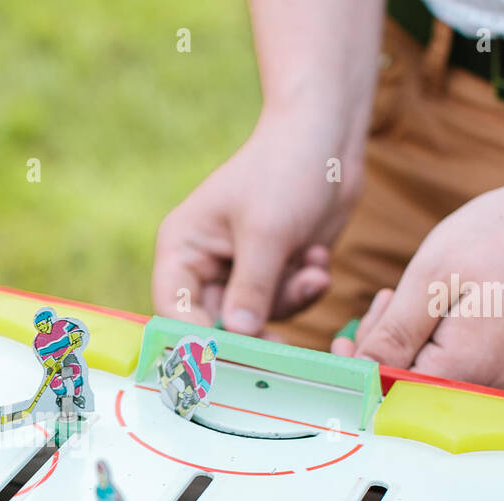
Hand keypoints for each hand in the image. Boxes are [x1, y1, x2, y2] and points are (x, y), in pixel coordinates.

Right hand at [152, 106, 363, 334]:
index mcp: (183, 248)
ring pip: (255, 320)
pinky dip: (305, 289)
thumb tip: (239, 336)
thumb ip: (252, 288)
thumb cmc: (286, 169)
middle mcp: (204, 264)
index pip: (174, 310)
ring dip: (290, 300)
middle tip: (282, 345)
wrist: (329, 138)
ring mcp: (239, 271)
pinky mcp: (272, 273)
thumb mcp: (268, 232)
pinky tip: (318, 259)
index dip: (195, 338)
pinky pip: (283, 305)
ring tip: (313, 269)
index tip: (228, 359)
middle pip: (215, 323)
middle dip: (255, 328)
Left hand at [333, 169, 503, 390]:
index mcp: (463, 370)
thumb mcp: (432, 278)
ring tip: (400, 300)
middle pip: (410, 392)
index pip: (388, 392)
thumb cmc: (503, 235)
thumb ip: (393, 335)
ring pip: (433, 381)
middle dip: (380, 352)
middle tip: (378, 304)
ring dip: (405, 346)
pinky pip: (461, 372)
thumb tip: (357, 376)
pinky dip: (434, 347)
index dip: (358, 369)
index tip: (344, 336)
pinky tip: (430, 312)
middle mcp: (488, 389)